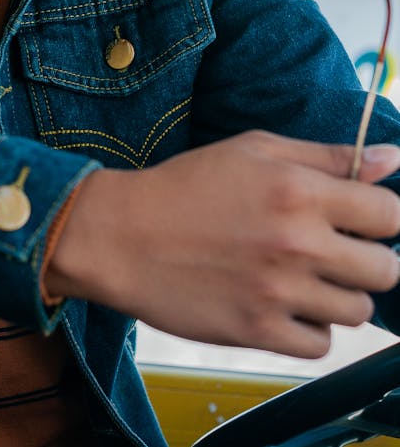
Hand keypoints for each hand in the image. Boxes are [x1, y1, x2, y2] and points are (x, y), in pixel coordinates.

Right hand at [45, 130, 399, 357]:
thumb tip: (390, 161)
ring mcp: (280, 291)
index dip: (383, 217)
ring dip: (340, 296)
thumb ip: (328, 156)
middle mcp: (297, 242)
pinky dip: (310, 328)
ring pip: (358, 311)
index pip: (390, 215)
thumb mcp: (254, 149)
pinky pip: (321, 345)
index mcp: (299, 189)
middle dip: (369, 259)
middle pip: (386, 270)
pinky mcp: (259, 330)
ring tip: (304, 277)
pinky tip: (284, 303)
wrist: (123, 236)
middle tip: (336, 252)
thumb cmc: (187, 185)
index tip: (363, 220)